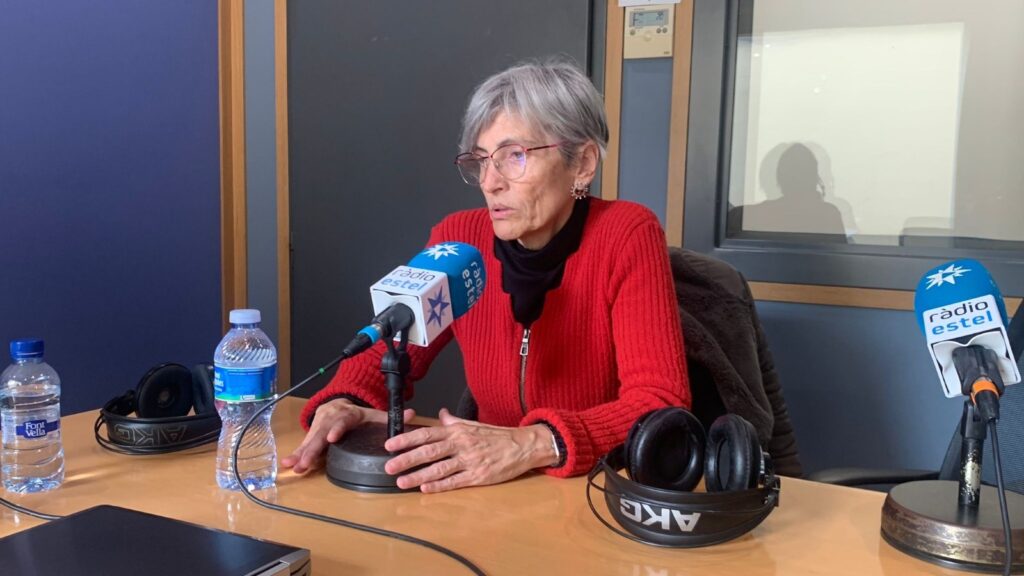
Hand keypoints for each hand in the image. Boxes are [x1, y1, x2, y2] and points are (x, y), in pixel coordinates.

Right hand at [281, 398, 414, 473]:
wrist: (336, 403)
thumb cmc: (357, 414)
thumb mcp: (374, 414)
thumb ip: (391, 417)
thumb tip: (412, 415)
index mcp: (346, 414)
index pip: (342, 420)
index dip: (337, 428)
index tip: (331, 438)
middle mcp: (329, 419)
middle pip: (320, 433)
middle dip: (313, 448)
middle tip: (307, 462)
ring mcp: (318, 427)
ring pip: (310, 440)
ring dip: (302, 453)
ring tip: (295, 466)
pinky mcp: (311, 435)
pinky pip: (303, 445)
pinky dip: (296, 454)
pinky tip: (288, 464)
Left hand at [383, 408, 556, 492]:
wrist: (524, 446)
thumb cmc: (498, 436)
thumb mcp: (474, 425)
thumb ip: (454, 422)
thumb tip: (440, 415)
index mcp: (458, 431)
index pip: (427, 433)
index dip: (407, 439)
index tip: (390, 445)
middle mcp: (461, 444)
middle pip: (429, 451)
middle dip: (407, 459)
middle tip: (389, 466)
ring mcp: (470, 461)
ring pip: (439, 468)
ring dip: (418, 475)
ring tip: (401, 482)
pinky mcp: (478, 476)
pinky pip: (455, 481)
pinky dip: (439, 485)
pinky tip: (425, 488)